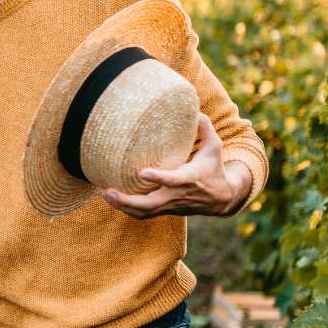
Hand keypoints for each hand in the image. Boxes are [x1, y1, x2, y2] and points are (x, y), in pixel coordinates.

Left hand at [101, 113, 250, 218]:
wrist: (221, 198)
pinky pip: (143, 215)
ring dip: (123, 206)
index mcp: (189, 179)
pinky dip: (127, 210)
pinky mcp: (165, 210)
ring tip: (105, 194)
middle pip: (150, 204)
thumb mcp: (215, 147)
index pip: (173, 181)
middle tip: (108, 190)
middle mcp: (177, 195)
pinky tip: (113, 200)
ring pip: (144, 213)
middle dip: (127, 201)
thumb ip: (205, 129)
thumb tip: (195, 112)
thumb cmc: (214, 169)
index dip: (159, 178)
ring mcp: (170, 205)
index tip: (142, 172)